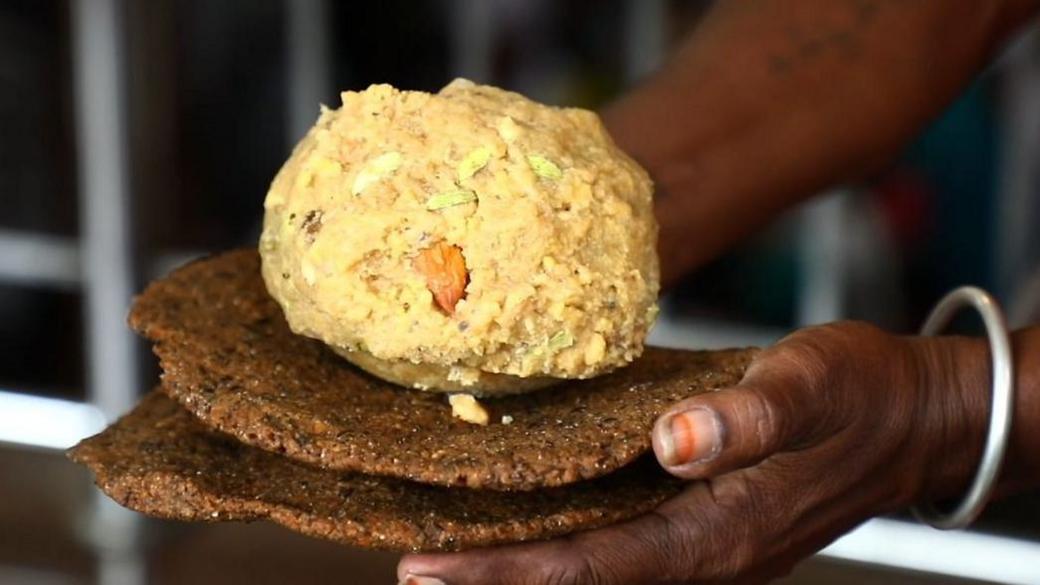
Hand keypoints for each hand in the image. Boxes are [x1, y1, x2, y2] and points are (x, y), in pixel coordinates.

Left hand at [398, 322, 987, 584]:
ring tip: (447, 543)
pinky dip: (563, 528)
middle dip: (494, 577)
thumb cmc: (865, 394)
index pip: (593, 566)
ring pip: (593, 560)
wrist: (911, 415)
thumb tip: (673, 442)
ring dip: (520, 558)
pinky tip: (526, 504)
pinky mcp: (701, 514)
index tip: (432, 569)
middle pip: (578, 577)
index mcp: (720, 533)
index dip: (509, 573)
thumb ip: (750, 418)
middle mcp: (702, 551)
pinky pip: (617, 532)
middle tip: (411, 567)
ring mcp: (701, 539)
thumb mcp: (816, 386)